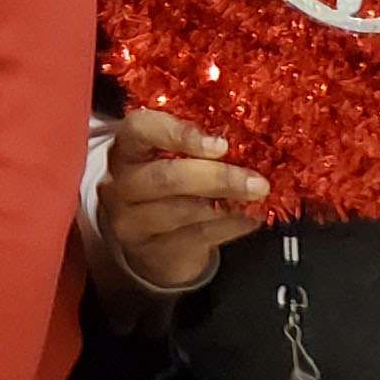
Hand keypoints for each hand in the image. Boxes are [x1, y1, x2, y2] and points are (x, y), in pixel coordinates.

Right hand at [101, 107, 269, 290]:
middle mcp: (121, 182)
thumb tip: (248, 135)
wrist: (149, 238)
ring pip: (183, 211)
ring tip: (258, 198)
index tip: (221, 144)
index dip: (180, 134)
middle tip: (257, 182)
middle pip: (164, 177)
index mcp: (126, 146)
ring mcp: (132, 220)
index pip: (141, 129)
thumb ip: (197, 143)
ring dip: (228, 205)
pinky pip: (199, 236)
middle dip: (217, 178)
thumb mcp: (169, 155)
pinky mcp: (152, 251)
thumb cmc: (167, 182)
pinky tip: (250, 217)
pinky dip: (232, 225)